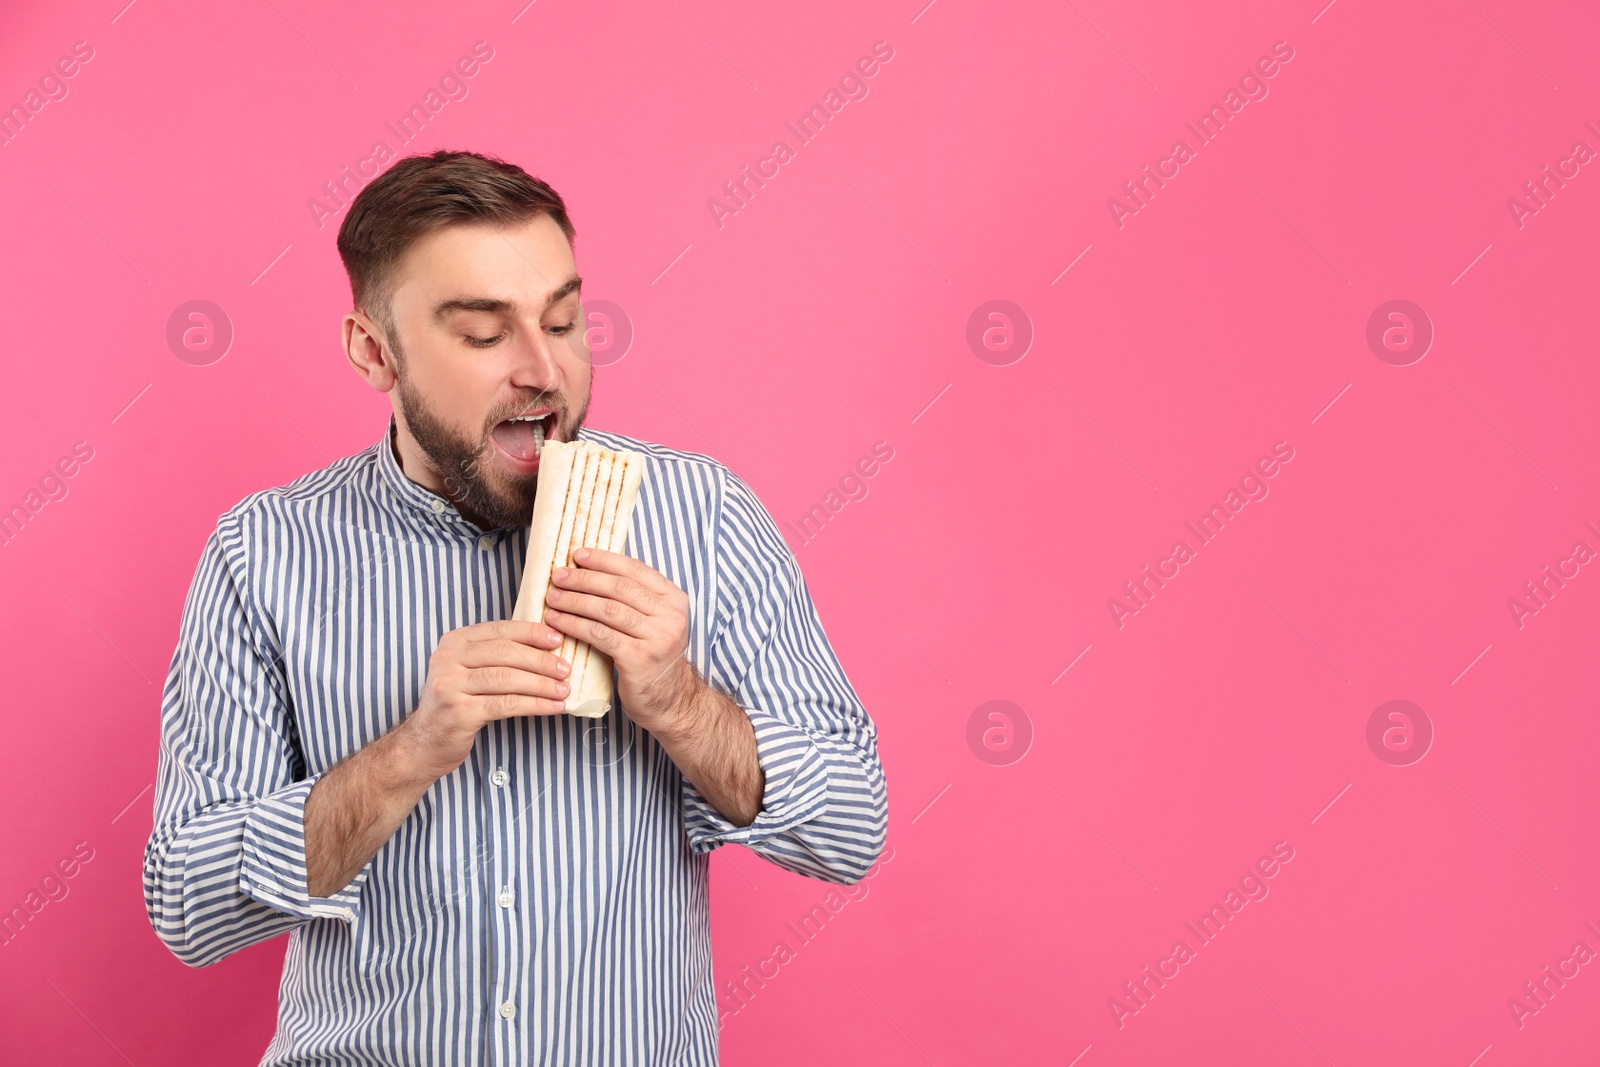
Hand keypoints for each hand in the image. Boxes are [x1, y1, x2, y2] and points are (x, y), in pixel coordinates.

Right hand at [398, 619, 572, 782]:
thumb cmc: (457, 704)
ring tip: (563, 690)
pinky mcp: (460, 712)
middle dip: (540, 660)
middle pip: (504, 653)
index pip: (499, 629)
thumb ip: (496, 656)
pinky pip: (505, 704)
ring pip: (507, 678)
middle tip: (565, 669)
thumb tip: (546, 648)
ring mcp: (450, 685)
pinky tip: (552, 707)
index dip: (531, 633)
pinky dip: (534, 704)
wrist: (425, 742)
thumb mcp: (469, 671)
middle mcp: (448, 659)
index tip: (558, 640)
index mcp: (454, 642)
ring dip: (541, 684)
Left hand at [544, 547, 694, 730]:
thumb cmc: (653, 656)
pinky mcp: (639, 658)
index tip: (578, 555)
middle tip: (559, 576)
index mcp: (675, 599)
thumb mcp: (654, 622)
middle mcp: (670, 616)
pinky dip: (575, 625)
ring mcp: (657, 637)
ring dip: (575, 600)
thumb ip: (636, 599)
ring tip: (553, 597)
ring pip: (608, 609)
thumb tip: (593, 571)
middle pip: (619, 587)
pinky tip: (557, 621)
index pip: (636, 570)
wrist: (670, 700)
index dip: (604, 560)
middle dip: (585, 579)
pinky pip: (600, 634)